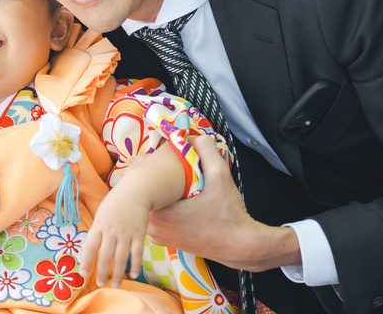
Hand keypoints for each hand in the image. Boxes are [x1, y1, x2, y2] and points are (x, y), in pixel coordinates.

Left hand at [80, 187, 149, 287]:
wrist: (135, 191)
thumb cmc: (115, 204)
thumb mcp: (100, 214)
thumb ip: (95, 232)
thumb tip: (87, 250)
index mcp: (99, 225)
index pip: (90, 247)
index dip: (86, 261)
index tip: (83, 274)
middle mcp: (111, 230)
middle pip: (105, 255)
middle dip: (102, 272)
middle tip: (100, 284)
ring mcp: (126, 232)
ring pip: (121, 257)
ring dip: (118, 273)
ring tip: (115, 285)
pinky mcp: (139, 234)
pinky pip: (137, 253)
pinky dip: (135, 265)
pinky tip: (133, 275)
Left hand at [147, 135, 301, 271]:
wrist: (241, 247)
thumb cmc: (229, 216)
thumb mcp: (220, 177)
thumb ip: (207, 151)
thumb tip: (196, 136)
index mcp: (157, 213)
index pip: (141, 181)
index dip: (150, 165)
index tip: (162, 158)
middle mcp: (152, 227)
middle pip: (144, 194)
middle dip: (155, 178)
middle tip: (168, 166)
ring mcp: (158, 236)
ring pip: (150, 206)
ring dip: (159, 193)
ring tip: (173, 181)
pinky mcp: (166, 241)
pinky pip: (157, 216)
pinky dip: (164, 205)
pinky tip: (178, 197)